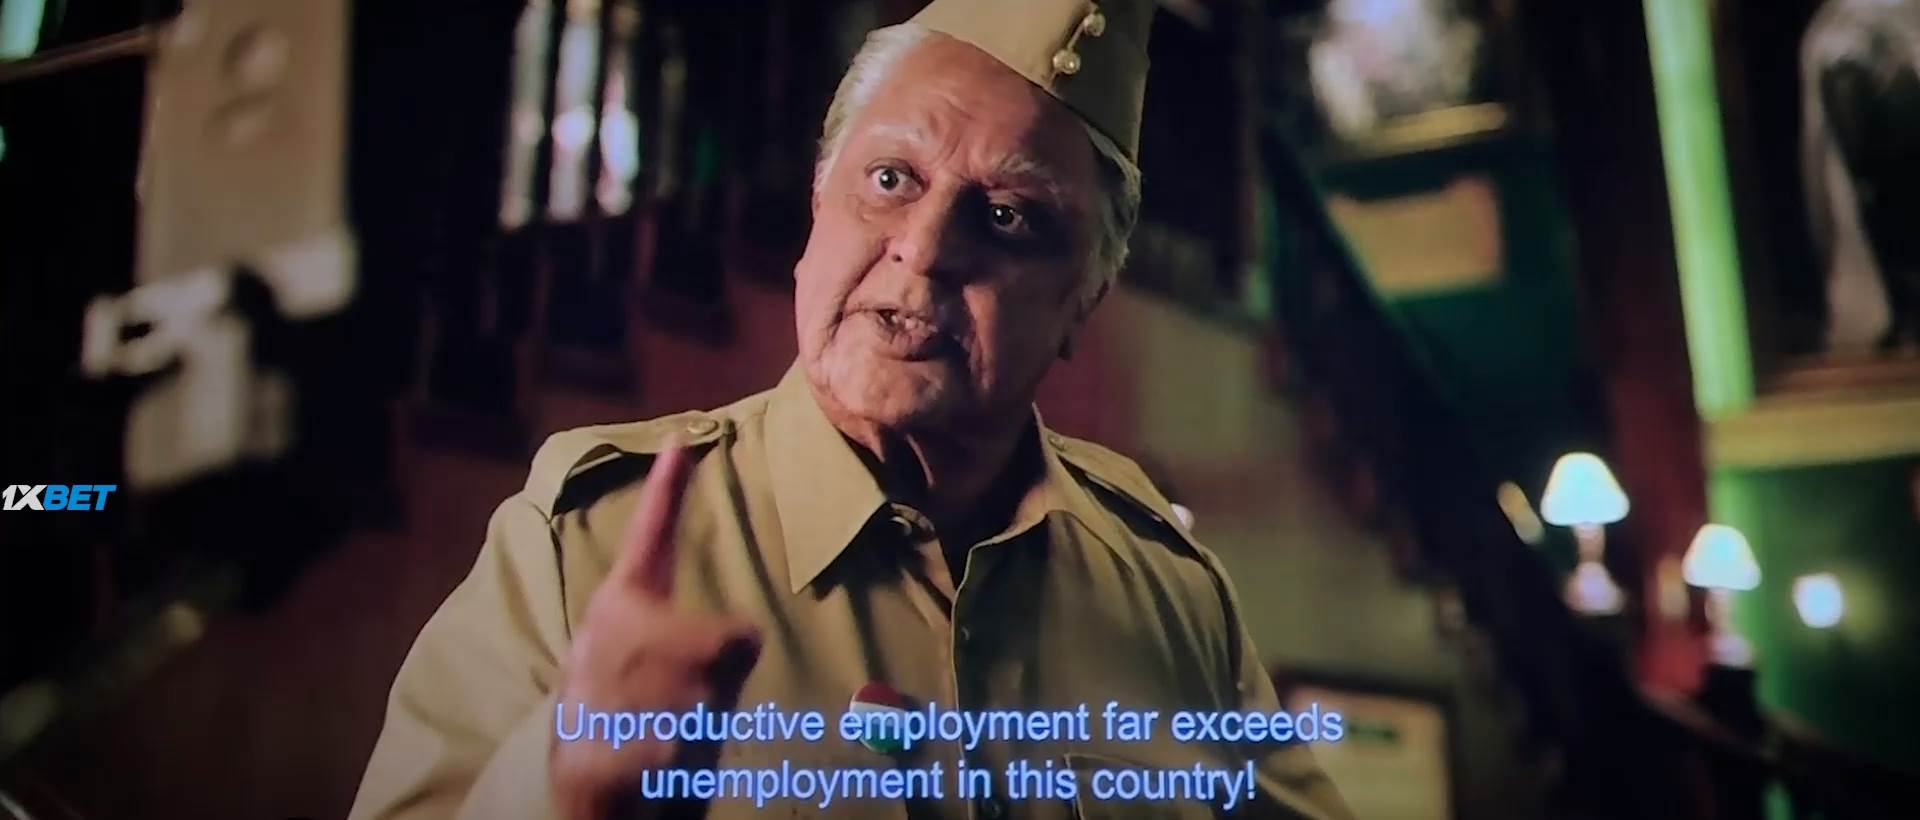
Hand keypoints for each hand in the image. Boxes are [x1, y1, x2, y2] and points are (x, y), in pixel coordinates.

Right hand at [549, 442, 761, 818]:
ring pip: (725, 686)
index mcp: (620, 607)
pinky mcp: (651, 732)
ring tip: (664, 729)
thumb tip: (733, 630)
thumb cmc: (616, 710)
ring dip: (710, 713)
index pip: (648, 535)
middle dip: (721, 671)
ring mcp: (638, 682)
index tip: (682, 438)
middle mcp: (625, 633)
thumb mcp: (628, 653)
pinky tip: (661, 759)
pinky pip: (707, 731)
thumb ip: (672, 628)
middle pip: (735, 637)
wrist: (583, 784)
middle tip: (678, 698)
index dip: (666, 489)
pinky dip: (695, 750)